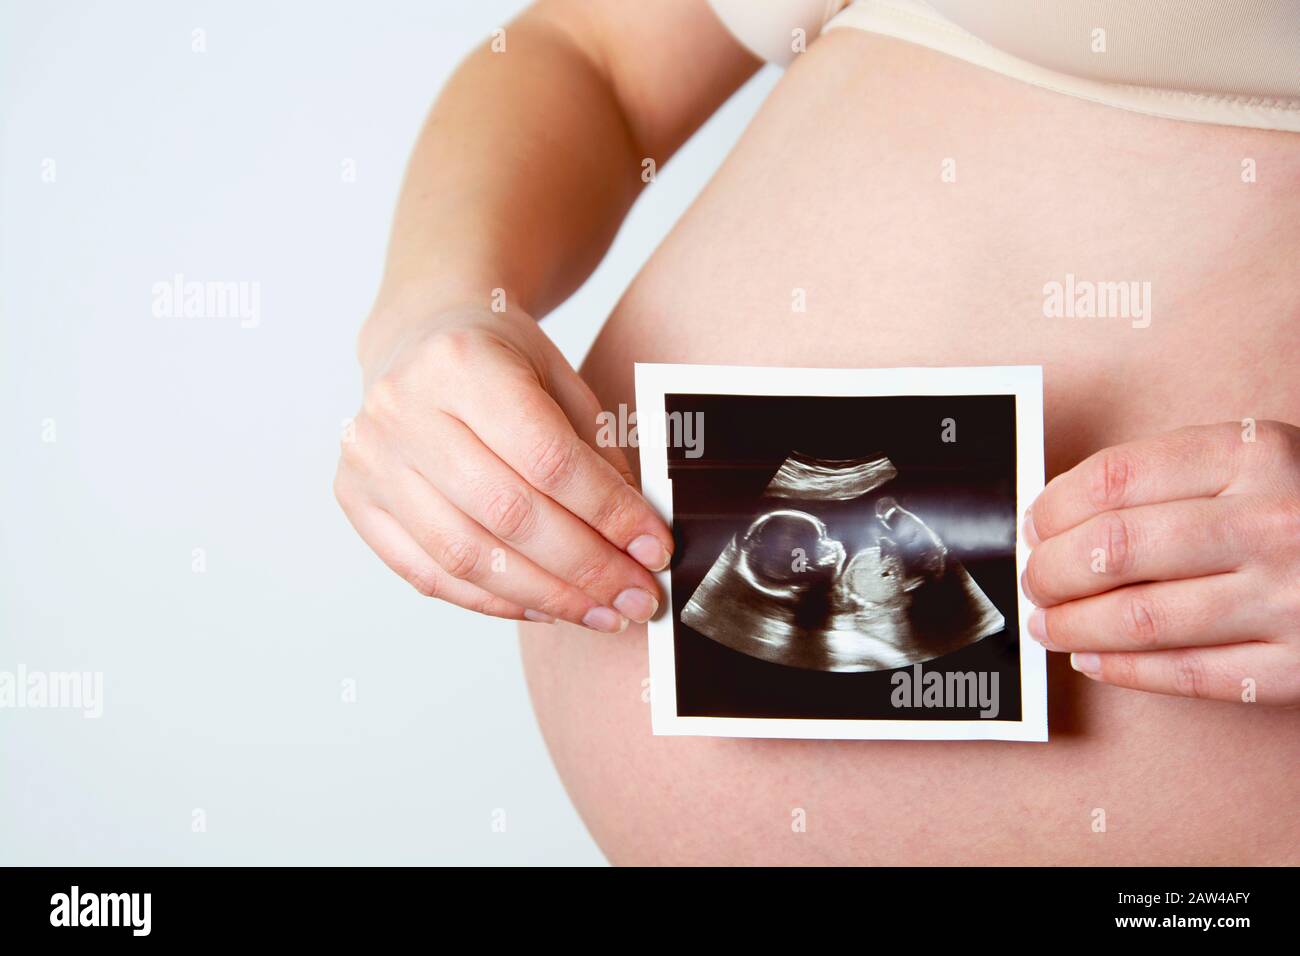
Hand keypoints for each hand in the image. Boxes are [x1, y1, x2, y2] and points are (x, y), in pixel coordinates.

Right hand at [334, 302, 670, 631]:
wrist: (419, 336)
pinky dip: (494, 601)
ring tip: (602, 612)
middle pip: (508, 515)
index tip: (654, 548)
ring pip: (468, 557)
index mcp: (461, 364)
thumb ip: (596, 453)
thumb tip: (635, 538)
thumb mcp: (559, 380)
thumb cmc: (497, 359)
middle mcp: (404, 410)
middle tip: (637, 596)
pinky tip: (546, 606)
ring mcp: (371, 459)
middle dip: (586, 568)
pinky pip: (430, 574)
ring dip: (547, 597)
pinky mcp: (356, 500)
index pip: (548, 459)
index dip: (609, 514)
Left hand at [1021, 421, 1299, 704]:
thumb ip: (1166, 477)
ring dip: (1070, 623)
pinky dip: (1119, 667)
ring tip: (1048, 621)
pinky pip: (1182, 672)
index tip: (1035, 524)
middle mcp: (1272, 523)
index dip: (1053, 507)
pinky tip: (1091, 655)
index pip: (1113, 479)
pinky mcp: (1294, 666)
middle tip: (1035, 578)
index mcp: (1254, 456)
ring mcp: (1287, 599)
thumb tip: (1055, 516)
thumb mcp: (1252, 460)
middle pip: (1113, 549)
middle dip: (1050, 570)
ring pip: (1136, 617)